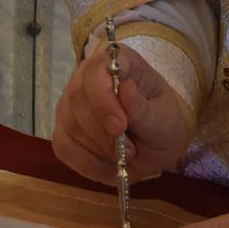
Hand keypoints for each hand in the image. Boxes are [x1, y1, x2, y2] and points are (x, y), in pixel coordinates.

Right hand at [52, 43, 191, 183]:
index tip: (120, 126)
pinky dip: (88, 163)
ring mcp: (71, 104)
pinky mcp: (63, 130)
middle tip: (130, 151)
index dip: (103, 97)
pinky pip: (64, 147)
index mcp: (119, 62)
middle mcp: (88, 76)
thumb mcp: (165, 122)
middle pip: (77, 98)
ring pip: (70, 125)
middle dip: (103, 132)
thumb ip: (145, 110)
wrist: (155, 148)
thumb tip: (126, 88)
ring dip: (100, 149)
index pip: (97, 68)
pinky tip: (110, 164)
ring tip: (126, 155)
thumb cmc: (163, 125)